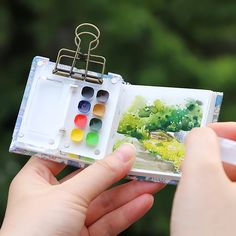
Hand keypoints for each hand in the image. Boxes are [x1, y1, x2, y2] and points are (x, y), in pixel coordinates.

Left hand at [0, 144, 163, 235]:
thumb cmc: (33, 233)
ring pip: (104, 200)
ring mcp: (70, 218)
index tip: (111, 138)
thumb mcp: (68, 195)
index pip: (66, 155)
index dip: (89, 147)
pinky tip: (144, 201)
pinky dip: (127, 211)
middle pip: (92, 178)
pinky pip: (108, 221)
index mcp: (38, 179)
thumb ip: (100, 174)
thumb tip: (125, 153)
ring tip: (152, 180)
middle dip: (118, 171)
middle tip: (140, 161)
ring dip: (130, 191)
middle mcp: (54, 197)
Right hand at [171, 122, 235, 235]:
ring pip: (233, 175)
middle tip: (191, 161)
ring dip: (211, 171)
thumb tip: (199, 133)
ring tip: (192, 182)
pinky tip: (199, 198)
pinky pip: (229, 193)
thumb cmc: (211, 232)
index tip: (203, 133)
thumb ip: (199, 143)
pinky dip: (213, 187)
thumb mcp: (201, 177)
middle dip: (214, 153)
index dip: (227, 129)